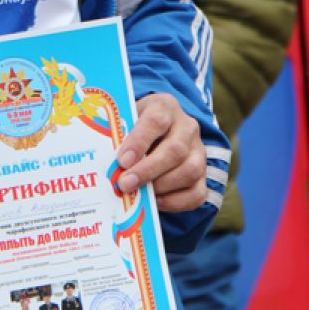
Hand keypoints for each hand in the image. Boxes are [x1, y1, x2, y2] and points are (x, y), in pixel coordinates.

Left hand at [115, 93, 206, 211]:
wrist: (158, 130)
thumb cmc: (135, 127)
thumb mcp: (126, 121)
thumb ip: (119, 137)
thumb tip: (105, 164)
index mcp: (165, 107)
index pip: (156, 120)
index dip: (139, 142)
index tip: (122, 161)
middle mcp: (187, 127)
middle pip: (175, 149)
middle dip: (148, 170)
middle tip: (125, 184)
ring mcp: (198, 150)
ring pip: (190, 170)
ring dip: (162, 186)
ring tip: (140, 194)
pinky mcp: (203, 174)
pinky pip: (197, 192)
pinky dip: (176, 202)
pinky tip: (156, 202)